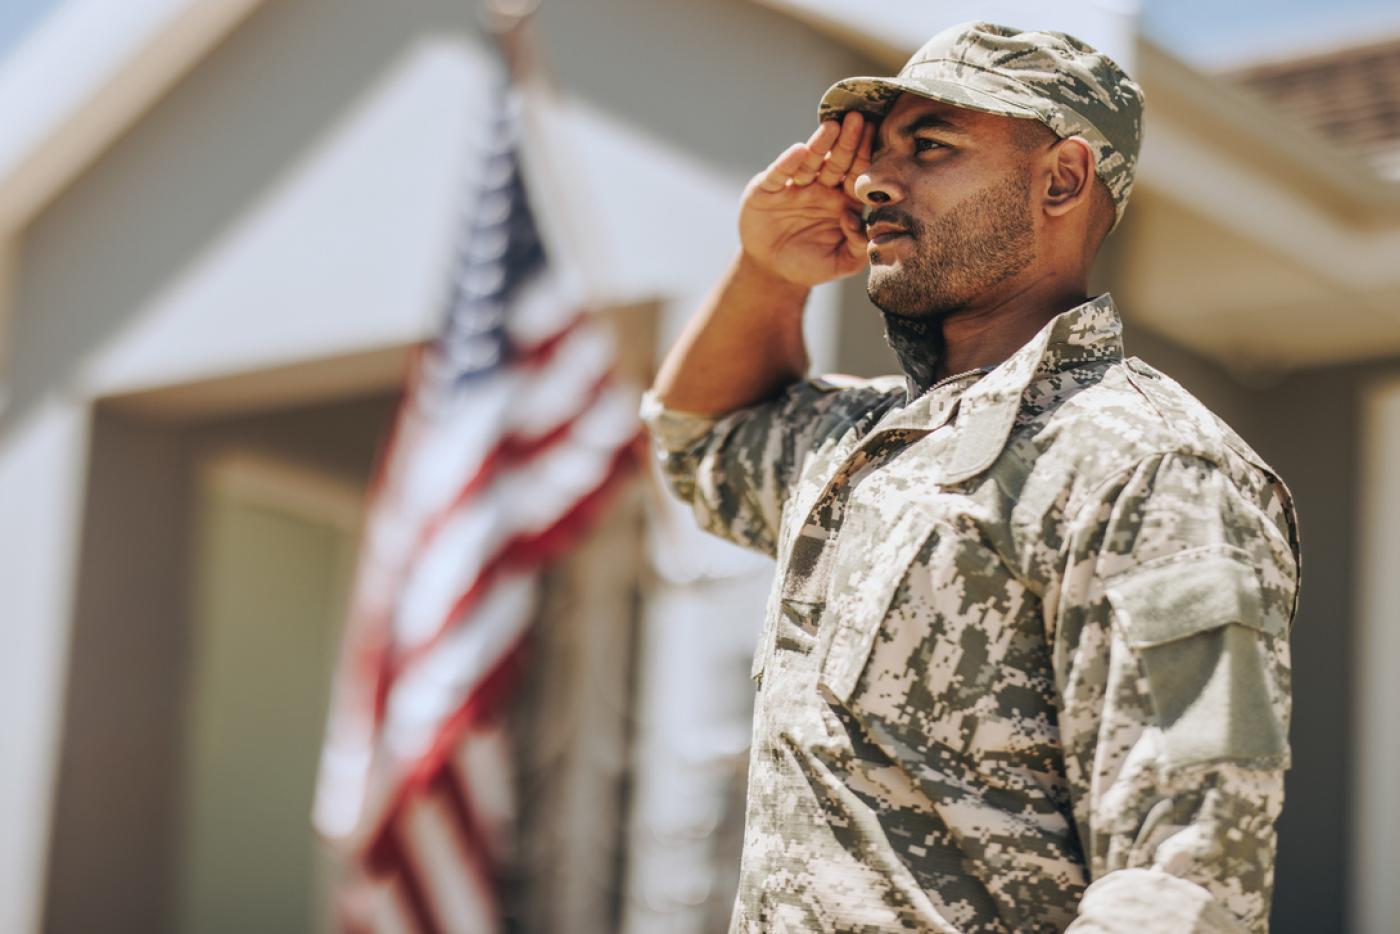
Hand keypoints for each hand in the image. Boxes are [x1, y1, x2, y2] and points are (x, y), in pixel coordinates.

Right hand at [738, 111, 873, 288]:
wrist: (772, 271)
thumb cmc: (811, 264)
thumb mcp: (842, 262)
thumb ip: (859, 245)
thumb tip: (857, 220)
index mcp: (842, 200)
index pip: (857, 174)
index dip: (866, 155)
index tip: (877, 134)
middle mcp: (820, 188)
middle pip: (837, 161)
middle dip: (848, 141)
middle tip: (859, 119)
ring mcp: (793, 187)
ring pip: (810, 162)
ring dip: (821, 144)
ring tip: (832, 126)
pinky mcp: (767, 190)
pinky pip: (779, 174)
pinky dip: (787, 163)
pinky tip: (798, 151)